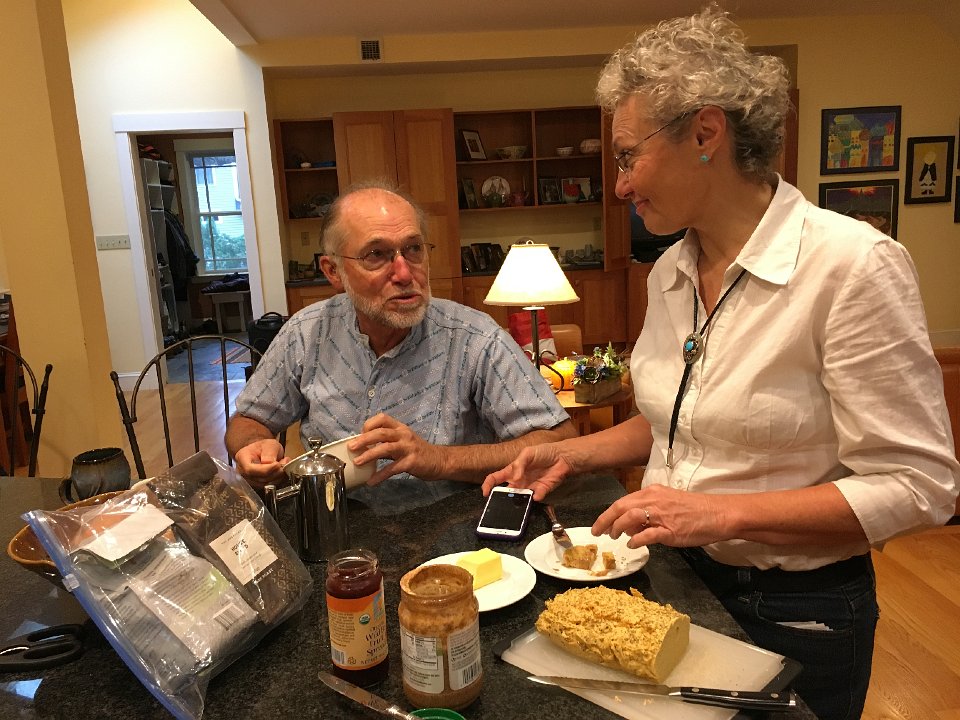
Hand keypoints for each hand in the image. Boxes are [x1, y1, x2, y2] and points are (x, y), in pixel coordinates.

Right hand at [234, 438, 288, 487]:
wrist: (262, 452)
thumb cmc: (264, 447)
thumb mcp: (269, 444)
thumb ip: (269, 452)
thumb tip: (269, 463)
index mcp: (242, 458)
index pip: (250, 469)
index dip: (265, 469)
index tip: (277, 464)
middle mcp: (242, 471)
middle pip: (259, 478)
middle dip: (275, 472)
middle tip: (284, 463)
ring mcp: (249, 480)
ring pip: (265, 484)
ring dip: (278, 476)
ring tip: (283, 464)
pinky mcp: (257, 485)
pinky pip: (269, 486)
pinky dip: (278, 479)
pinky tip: (280, 471)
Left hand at [348, 413, 444, 484]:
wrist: (439, 461)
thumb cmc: (418, 451)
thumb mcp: (403, 441)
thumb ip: (386, 441)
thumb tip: (364, 446)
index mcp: (400, 428)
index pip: (382, 418)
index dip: (369, 425)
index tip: (360, 434)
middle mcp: (404, 435)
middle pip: (381, 432)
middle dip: (364, 439)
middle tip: (351, 447)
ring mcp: (408, 448)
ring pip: (385, 448)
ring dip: (369, 455)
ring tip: (357, 462)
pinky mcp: (411, 462)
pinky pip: (393, 468)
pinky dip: (380, 475)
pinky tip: (372, 481)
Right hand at [481, 444, 571, 501]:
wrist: (562, 456)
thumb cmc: (543, 452)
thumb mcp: (528, 453)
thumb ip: (519, 464)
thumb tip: (515, 478)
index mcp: (512, 470)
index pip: (495, 478)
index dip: (488, 485)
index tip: (486, 493)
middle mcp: (519, 481)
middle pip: (505, 492)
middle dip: (501, 498)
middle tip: (500, 502)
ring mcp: (529, 487)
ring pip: (519, 498)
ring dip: (517, 501)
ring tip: (516, 502)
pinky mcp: (541, 492)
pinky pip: (535, 497)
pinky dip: (534, 497)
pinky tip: (536, 494)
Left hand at [592, 484, 729, 548]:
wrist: (718, 513)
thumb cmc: (695, 510)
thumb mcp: (667, 504)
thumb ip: (648, 512)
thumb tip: (629, 527)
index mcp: (652, 492)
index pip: (623, 501)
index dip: (608, 513)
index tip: (600, 524)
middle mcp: (654, 500)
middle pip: (621, 507)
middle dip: (605, 520)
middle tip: (598, 532)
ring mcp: (661, 514)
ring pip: (630, 516)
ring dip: (618, 528)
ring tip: (614, 538)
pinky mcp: (670, 530)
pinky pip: (647, 534)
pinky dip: (636, 540)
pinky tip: (632, 545)